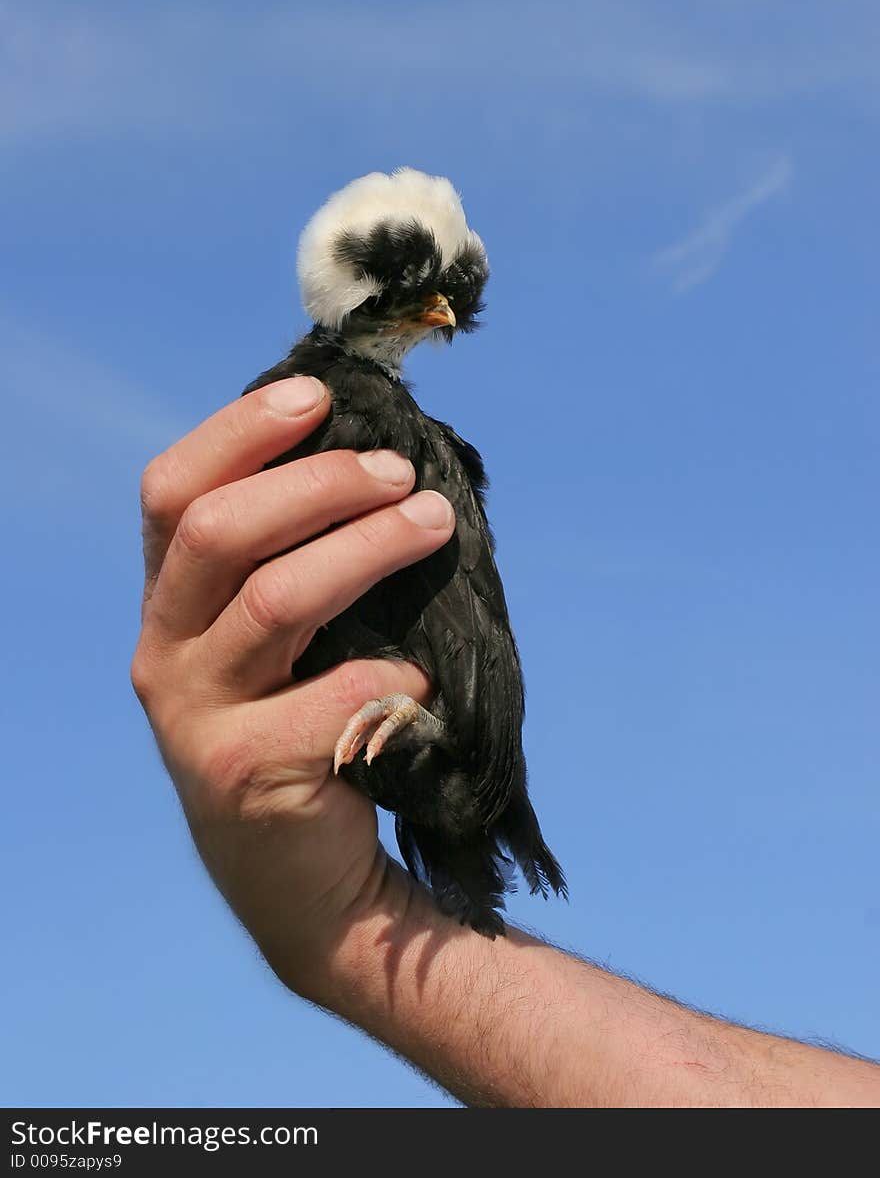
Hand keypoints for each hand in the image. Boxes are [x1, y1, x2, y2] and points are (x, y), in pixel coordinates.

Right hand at [131, 377, 455, 995]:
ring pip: (275, 600)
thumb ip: (298, 558)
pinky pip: (335, 697)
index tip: (318, 396)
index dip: (239, 433)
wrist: (310, 887)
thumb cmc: (311, 731)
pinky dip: (395, 672)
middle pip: (220, 532)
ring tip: (437, 524)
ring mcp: (194, 717)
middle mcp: (164, 652)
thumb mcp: (285, 640)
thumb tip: (381, 456)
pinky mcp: (243, 775)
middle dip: (320, 485)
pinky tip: (426, 677)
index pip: (172, 492)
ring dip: (368, 548)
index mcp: (170, 603)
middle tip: (403, 473)